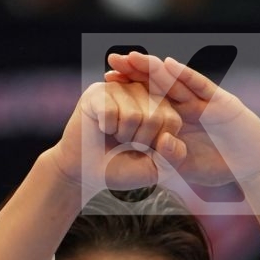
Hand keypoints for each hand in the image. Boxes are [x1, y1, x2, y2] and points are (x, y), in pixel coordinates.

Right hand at [45, 70, 185, 194]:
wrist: (87, 171)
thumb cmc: (122, 167)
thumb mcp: (155, 170)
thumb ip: (172, 158)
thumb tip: (168, 139)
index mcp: (162, 106)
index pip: (172, 121)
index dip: (157, 145)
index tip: (144, 149)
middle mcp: (144, 92)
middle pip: (154, 117)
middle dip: (138, 141)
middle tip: (126, 142)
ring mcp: (121, 88)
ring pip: (132, 115)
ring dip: (121, 135)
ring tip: (115, 134)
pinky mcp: (98, 92)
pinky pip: (110, 111)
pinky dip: (106, 128)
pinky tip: (102, 127)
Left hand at [103, 51, 259, 188]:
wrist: (253, 164)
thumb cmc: (220, 166)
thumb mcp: (187, 166)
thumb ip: (171, 157)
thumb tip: (158, 144)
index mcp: (175, 119)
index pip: (147, 99)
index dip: (128, 89)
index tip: (106, 80)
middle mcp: (186, 105)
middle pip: (156, 84)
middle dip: (135, 71)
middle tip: (112, 60)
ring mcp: (203, 101)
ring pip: (175, 81)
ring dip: (154, 69)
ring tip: (133, 57)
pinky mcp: (221, 101)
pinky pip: (201, 86)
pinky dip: (185, 76)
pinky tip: (168, 65)